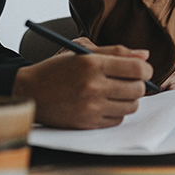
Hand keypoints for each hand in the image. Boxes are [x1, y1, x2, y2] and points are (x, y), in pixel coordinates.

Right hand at [12, 40, 152, 128]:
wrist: (30, 92)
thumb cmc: (56, 69)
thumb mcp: (82, 51)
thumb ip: (116, 52)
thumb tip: (145, 56)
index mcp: (92, 63)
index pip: (137, 69)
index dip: (145, 69)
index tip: (142, 69)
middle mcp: (93, 86)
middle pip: (137, 89)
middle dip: (138, 84)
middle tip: (129, 81)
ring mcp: (91, 107)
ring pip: (131, 106)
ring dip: (129, 99)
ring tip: (116, 92)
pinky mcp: (88, 123)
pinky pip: (117, 119)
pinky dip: (117, 112)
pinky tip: (106, 103)